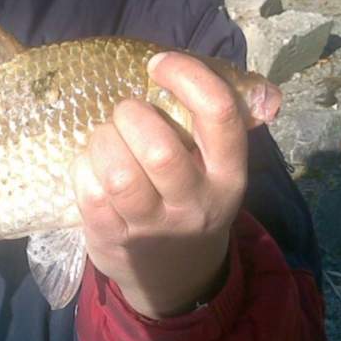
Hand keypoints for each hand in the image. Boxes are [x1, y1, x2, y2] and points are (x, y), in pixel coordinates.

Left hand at [71, 51, 250, 317]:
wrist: (177, 276)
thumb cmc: (192, 197)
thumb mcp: (219, 169)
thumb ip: (223, 122)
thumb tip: (256, 88)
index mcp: (228, 175)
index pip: (219, 114)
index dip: (186, 76)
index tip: (159, 64)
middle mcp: (195, 203)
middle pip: (159, 149)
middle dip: (131, 116)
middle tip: (127, 115)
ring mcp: (153, 226)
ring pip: (118, 173)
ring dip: (103, 141)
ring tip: (108, 140)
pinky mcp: (113, 238)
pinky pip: (90, 190)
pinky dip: (84, 166)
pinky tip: (94, 167)